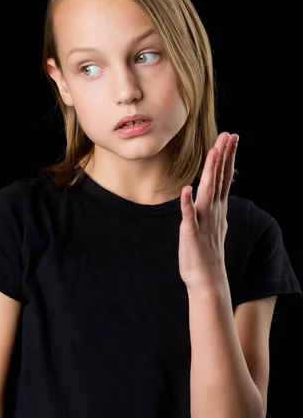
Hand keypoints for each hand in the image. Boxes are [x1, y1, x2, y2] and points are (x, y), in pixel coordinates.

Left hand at [178, 132, 238, 289]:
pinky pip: (189, 216)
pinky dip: (187, 203)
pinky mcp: (191, 234)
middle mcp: (213, 212)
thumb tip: (211, 193)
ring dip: (210, 172)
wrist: (207, 282)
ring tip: (213, 152)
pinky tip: (187, 189)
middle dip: (224, 156)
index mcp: (216, 209)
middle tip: (229, 135)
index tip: (231, 138)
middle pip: (219, 179)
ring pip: (207, 192)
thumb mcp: (210, 225)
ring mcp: (203, 222)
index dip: (227, 157)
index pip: (223, 177)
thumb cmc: (205, 254)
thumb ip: (210, 208)